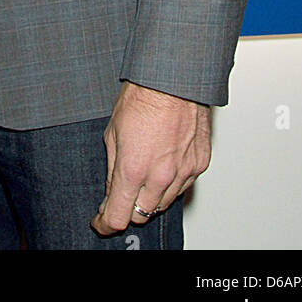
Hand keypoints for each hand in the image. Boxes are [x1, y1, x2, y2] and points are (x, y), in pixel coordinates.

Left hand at [91, 80, 210, 233]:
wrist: (173, 78)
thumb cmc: (142, 96)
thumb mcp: (113, 132)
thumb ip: (113, 168)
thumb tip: (113, 191)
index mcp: (133, 169)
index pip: (118, 217)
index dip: (105, 223)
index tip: (101, 221)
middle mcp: (160, 176)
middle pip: (142, 215)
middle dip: (128, 208)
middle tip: (121, 195)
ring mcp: (183, 172)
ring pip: (164, 204)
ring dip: (151, 198)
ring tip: (144, 175)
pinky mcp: (199, 164)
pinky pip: (183, 186)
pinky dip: (171, 184)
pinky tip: (163, 167)